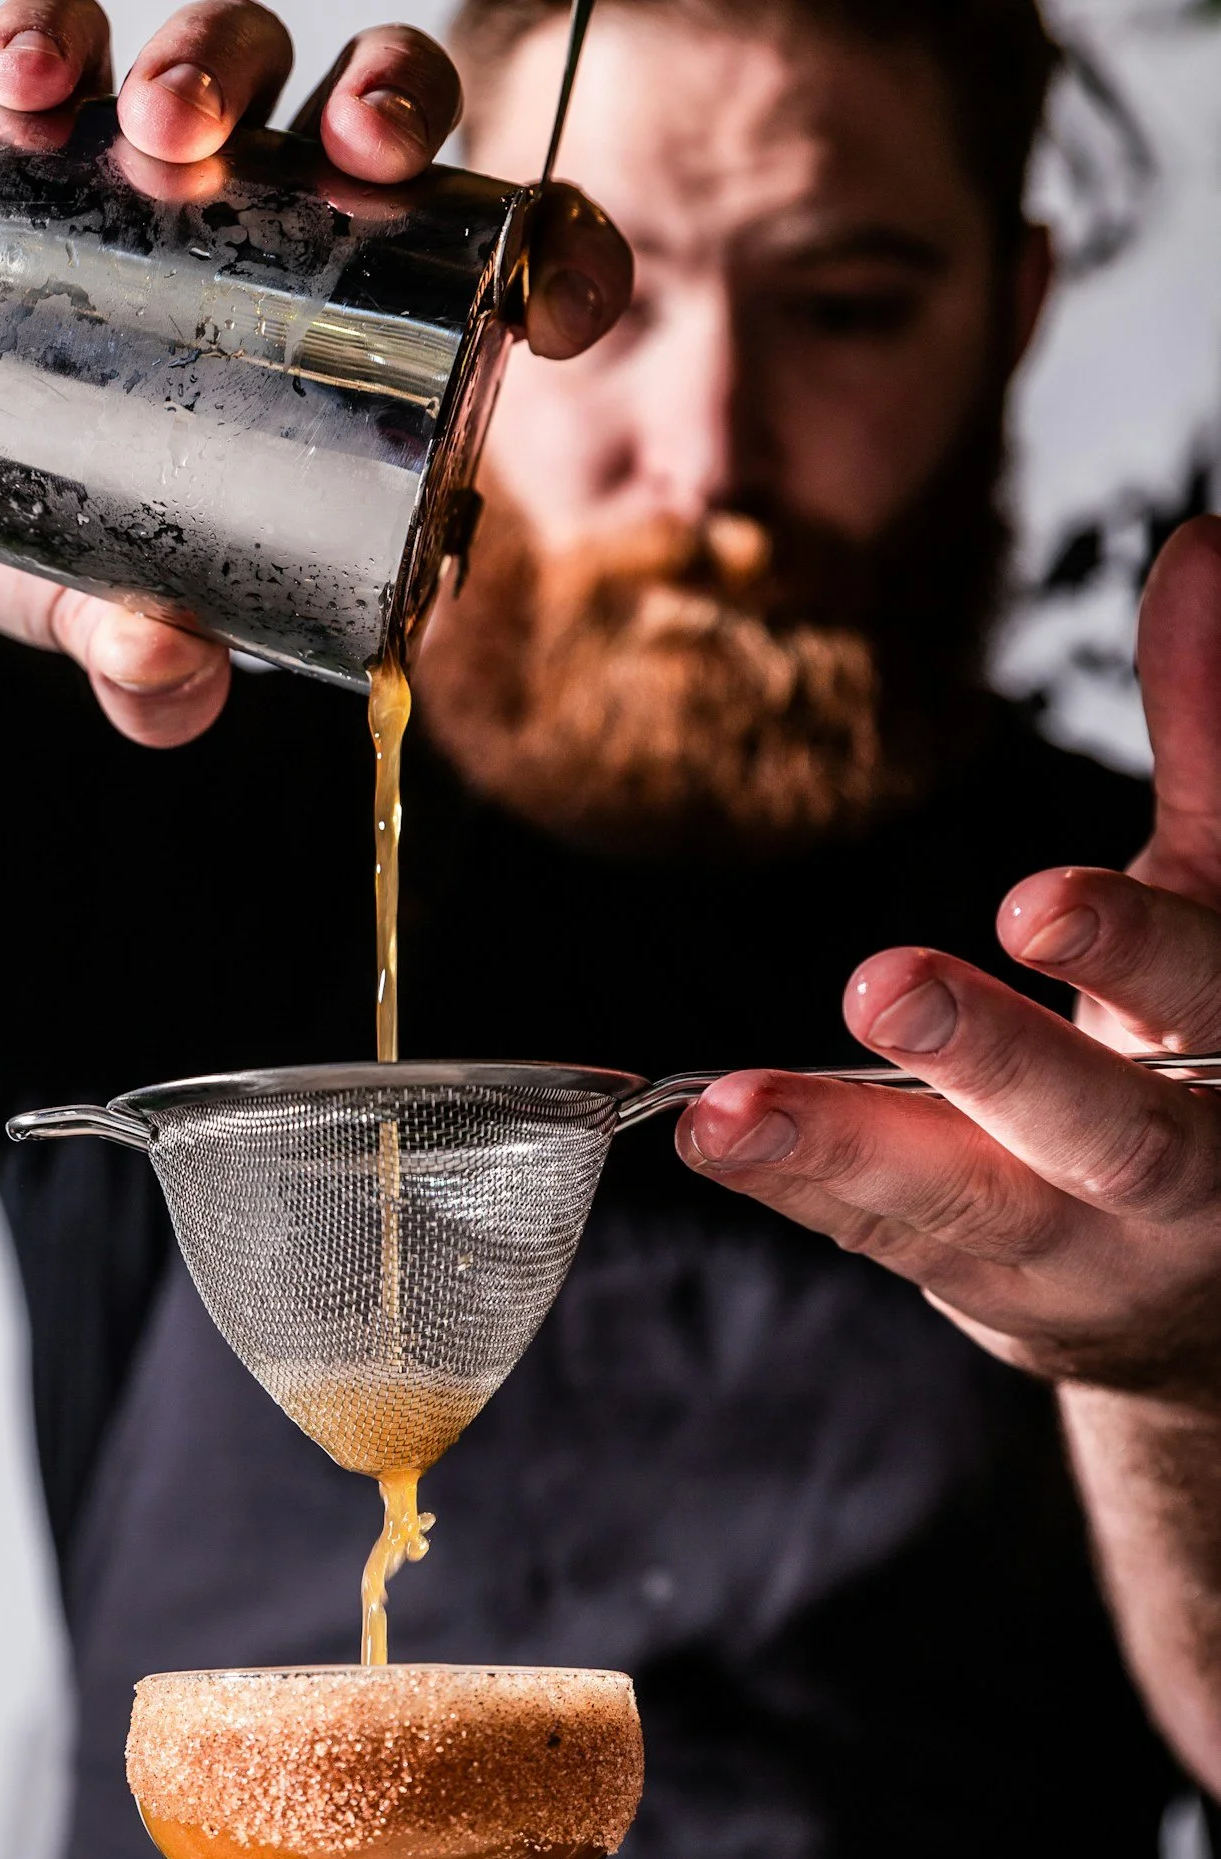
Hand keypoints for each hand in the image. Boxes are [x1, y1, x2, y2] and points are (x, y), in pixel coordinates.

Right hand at [0, 0, 629, 747]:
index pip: (506, 261)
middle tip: (353, 154)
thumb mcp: (115, 622)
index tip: (556, 310)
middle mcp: (292, 224)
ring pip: (240, 49)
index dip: (560, 257)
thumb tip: (158, 666)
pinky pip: (68, 44)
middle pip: (381, 110)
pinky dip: (47, 36)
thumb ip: (150, 676)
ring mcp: (180, 164)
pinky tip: (19, 85)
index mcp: (366, 338)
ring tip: (158, 126)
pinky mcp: (58, 126)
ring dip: (211, 57)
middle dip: (388, 101)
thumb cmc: (79, 558)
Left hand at [677, 517, 1220, 1407]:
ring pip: (972, 1207)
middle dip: (1000, 1064)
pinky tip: (710, 1133)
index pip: (1210, 988)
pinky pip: (885, 1237)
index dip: (1134, 950)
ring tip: (729, 1110)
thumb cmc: (1204, 1041)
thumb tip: (1200, 551)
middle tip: (884, 986)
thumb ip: (1205, 741)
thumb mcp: (1219, 896)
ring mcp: (1084, 1251)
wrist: (1203, 1273)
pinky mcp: (985, 1286)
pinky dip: (798, 1183)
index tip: (1042, 902)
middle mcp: (1186, 1169)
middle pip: (1106, 1127)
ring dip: (845, 1149)